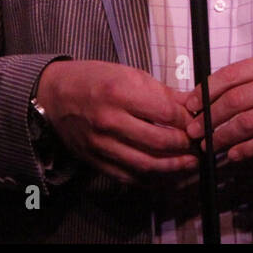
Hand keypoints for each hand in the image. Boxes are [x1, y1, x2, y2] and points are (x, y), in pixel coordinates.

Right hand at [37, 60, 198, 185]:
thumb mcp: (128, 74)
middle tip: (198, 144)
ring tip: (190, 163)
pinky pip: (128, 177)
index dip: (187, 120)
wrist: (53, 96)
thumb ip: (162, 92)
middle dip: (184, 145)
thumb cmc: (92, 80)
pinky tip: (166, 174)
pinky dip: (151, 179)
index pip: (165, 113)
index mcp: (119, 92)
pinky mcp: (95, 161)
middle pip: (158, 141)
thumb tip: (192, 105)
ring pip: (146, 164)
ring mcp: (101, 144)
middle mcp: (109, 120)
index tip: (197, 123)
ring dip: (173, 166)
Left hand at [183, 51, 252, 162]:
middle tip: (194, 131)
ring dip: (224, 136)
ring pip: (248, 121)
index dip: (205, 91)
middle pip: (235, 99)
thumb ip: (251, 83)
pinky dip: (247, 150)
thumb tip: (208, 98)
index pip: (230, 74)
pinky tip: (235, 155)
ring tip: (211, 146)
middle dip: (209, 117)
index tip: (190, 106)